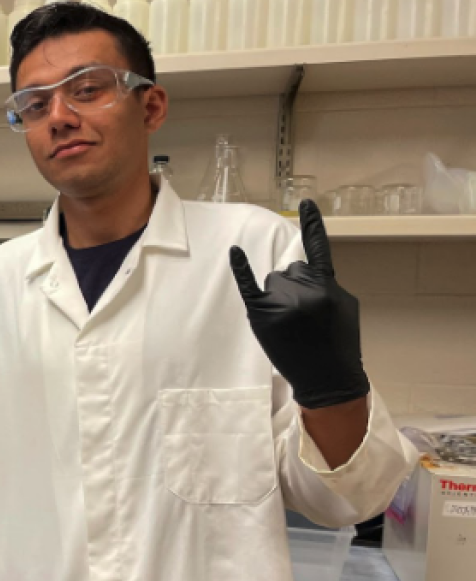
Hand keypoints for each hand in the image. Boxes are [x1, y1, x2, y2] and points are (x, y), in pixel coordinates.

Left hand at [229, 200, 369, 408]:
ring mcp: (282, 302)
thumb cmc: (338, 345)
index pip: (318, 248)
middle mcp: (304, 289)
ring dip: (280, 296)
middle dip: (296, 287)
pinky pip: (249, 285)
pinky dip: (241, 268)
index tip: (305, 201)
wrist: (327, 380)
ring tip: (292, 324)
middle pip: (290, 270)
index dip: (313, 224)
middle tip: (305, 317)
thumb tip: (308, 273)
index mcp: (328, 285)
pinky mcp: (262, 314)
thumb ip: (326, 285)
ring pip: (274, 281)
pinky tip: (235, 252)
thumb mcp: (344, 309)